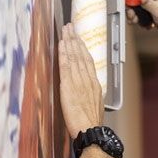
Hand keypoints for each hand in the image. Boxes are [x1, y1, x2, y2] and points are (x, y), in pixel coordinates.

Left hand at [58, 23, 103, 138]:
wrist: (89, 131)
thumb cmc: (91, 124)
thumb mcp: (94, 106)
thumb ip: (89, 95)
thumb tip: (86, 92)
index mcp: (94, 84)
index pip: (88, 61)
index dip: (83, 48)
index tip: (79, 39)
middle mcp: (88, 80)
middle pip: (81, 55)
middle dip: (76, 39)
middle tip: (71, 26)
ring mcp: (79, 81)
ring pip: (74, 56)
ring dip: (69, 41)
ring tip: (66, 29)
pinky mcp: (69, 86)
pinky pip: (66, 65)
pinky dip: (64, 52)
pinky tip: (62, 43)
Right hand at [127, 0, 157, 39]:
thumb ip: (147, 2)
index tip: (129, 5)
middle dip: (134, 7)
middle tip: (132, 16)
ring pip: (138, 3)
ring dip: (136, 14)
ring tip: (137, 21)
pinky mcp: (152, 6)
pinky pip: (141, 9)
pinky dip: (141, 17)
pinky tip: (145, 22)